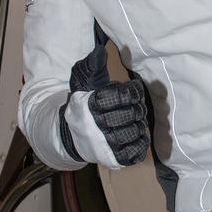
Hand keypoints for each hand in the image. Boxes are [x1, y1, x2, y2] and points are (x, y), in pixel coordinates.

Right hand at [61, 41, 148, 165]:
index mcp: (90, 106)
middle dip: (136, 107)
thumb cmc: (83, 106)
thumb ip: (91, 66)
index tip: (132, 90)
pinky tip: (135, 134)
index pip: (122, 96)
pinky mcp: (115, 160)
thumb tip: (99, 51)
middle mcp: (97, 127)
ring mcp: (106, 146)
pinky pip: (137, 150)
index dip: (133, 91)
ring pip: (136, 131)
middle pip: (132, 113)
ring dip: (139, 123)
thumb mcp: (83, 84)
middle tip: (134, 106)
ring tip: (133, 119)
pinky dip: (140, 141)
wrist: (71, 136)